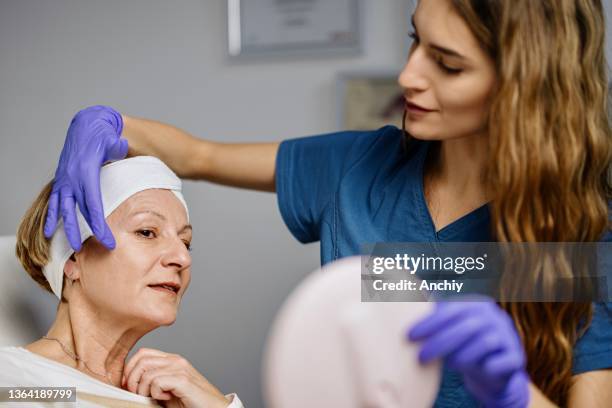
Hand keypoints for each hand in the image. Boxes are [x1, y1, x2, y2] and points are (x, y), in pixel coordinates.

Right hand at [44, 105, 127, 250]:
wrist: (86, 126)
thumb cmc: (102, 134)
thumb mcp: (112, 139)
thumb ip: (117, 146)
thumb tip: (123, 146)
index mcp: (86, 173)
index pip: (93, 205)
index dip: (100, 225)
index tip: (108, 240)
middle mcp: (72, 179)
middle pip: (81, 212)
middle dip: (90, 232)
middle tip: (103, 247)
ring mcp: (65, 180)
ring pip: (65, 210)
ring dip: (69, 229)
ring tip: (74, 247)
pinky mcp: (62, 180)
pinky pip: (55, 202)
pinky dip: (52, 217)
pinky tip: (49, 232)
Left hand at [122, 348, 229, 407]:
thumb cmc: (190, 402)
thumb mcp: (166, 390)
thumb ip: (152, 382)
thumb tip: (129, 383)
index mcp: (171, 360)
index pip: (143, 353)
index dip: (130, 369)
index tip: (129, 386)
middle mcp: (176, 360)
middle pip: (141, 360)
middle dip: (132, 380)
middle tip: (138, 394)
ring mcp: (180, 368)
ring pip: (147, 373)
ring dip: (143, 390)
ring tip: (154, 398)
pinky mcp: (183, 380)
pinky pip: (156, 382)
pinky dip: (155, 393)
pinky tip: (166, 398)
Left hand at [408, 299, 529, 407]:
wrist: (494, 368)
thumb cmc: (463, 344)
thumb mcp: (450, 327)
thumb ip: (433, 314)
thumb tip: (397, 295)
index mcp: (477, 304)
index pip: (452, 309)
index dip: (430, 323)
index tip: (409, 336)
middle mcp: (495, 316)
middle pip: (466, 326)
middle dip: (439, 342)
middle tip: (420, 356)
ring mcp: (508, 335)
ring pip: (483, 343)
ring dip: (461, 356)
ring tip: (447, 364)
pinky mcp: (516, 357)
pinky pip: (502, 362)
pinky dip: (486, 366)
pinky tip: (475, 370)